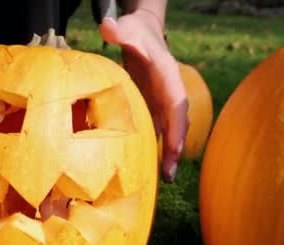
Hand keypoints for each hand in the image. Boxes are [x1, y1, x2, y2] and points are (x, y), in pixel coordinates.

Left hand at [99, 8, 188, 182]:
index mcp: (168, 77)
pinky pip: (158, 130)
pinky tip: (148, 169)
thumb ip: (118, 29)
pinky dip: (155, 148)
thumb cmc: (135, 31)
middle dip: (174, 149)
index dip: (177, 127)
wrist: (143, 32)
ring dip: (167, 154)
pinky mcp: (153, 107)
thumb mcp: (127, 28)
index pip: (177, 104)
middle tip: (168, 175)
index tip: (175, 148)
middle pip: (177, 124)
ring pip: (169, 131)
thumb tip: (106, 27)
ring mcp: (162, 101)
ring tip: (163, 179)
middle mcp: (170, 92)